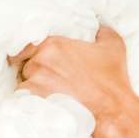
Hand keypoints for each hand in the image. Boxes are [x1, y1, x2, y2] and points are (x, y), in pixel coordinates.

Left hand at [15, 28, 138, 137]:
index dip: (30, 54)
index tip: (37, 61)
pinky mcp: (35, 102)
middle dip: (36, 72)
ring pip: (24, 83)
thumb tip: (99, 28)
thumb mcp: (114, 46)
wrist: (113, 108)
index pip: (27, 45)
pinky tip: (45, 105)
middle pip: (26, 65)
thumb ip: (103, 31)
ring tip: (49, 94)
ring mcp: (35, 83)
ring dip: (33, 88)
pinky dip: (32, 102)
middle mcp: (40, 62)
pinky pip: (25, 100)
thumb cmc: (112, 79)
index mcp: (53, 44)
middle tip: (51, 79)